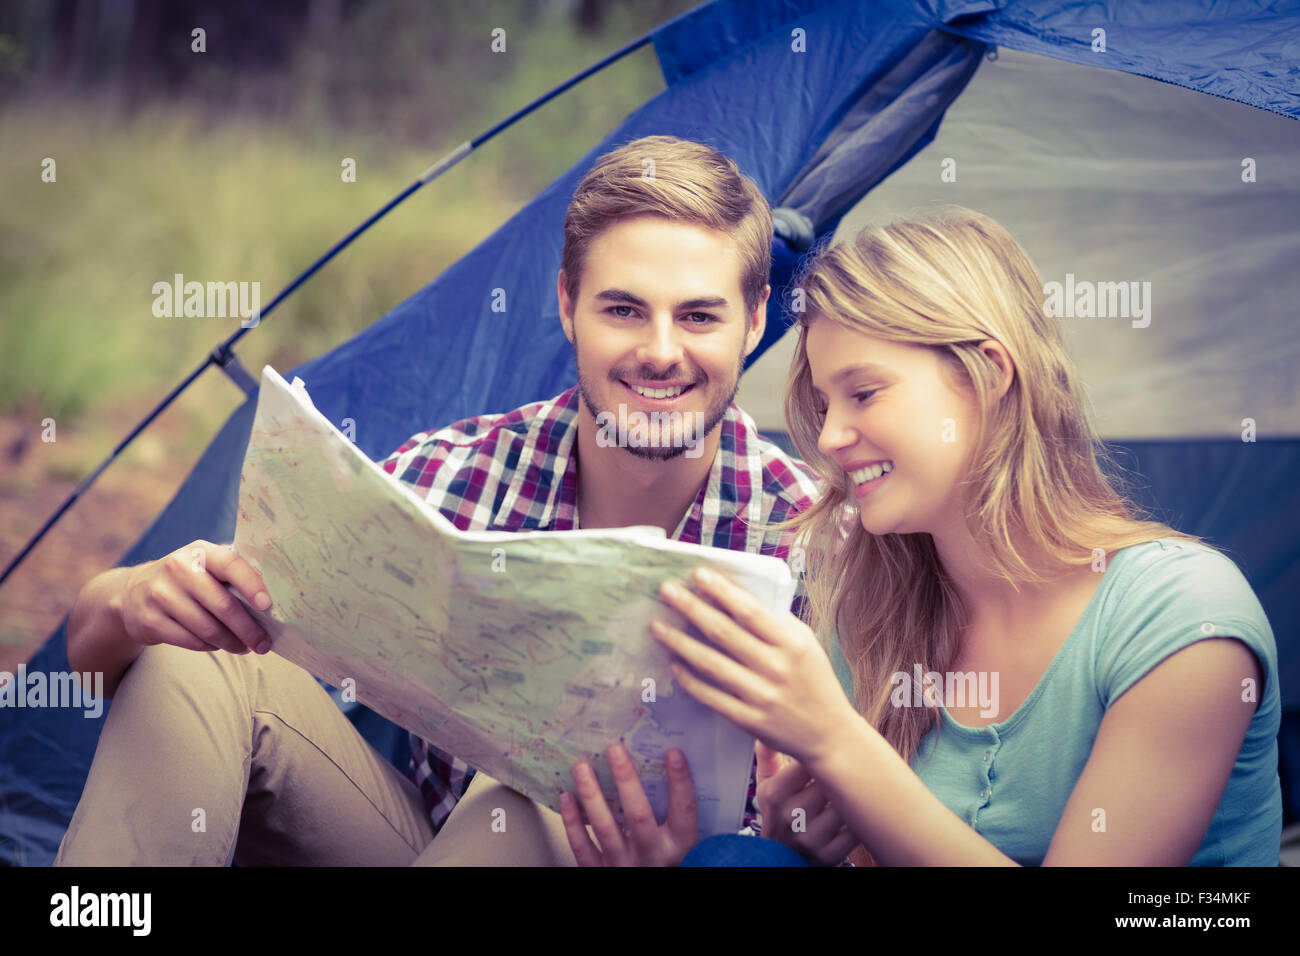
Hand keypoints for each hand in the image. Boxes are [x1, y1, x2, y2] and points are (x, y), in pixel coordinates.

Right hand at [117, 540, 272, 654]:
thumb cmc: (187, 581)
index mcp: (199, 551)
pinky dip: (210, 647)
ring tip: (245, 647)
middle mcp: (178, 568)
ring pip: (207, 628)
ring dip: (232, 643)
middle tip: (264, 644)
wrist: (132, 594)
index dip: (252, 585)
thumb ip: (235, 574)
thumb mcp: (205, 566)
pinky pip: (190, 641)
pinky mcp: (149, 620)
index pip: (231, 564)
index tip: (267, 606)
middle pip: (222, 605)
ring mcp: (160, 594)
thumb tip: (277, 599)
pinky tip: (218, 645)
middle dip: (248, 629)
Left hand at [559, 743, 697, 865]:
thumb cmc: (664, 858)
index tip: (672, 752)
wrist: (649, 892)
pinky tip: (566, 797)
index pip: (684, 811)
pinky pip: (582, 847)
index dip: (680, 782)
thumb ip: (673, 810)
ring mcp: (624, 864)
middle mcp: (652, 855)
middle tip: (614, 748)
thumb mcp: (678, 839)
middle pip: (638, 815)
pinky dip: (572, 821)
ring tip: (582, 767)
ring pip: (605, 828)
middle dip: (626, 780)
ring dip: (592, 795)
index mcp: (678, 845)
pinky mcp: (600, 871)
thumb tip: (663, 761)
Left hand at [652, 566, 860, 766]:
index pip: (750, 611)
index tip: (697, 574)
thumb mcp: (806, 644)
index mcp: (792, 643)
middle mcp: (776, 668)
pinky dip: (690, 680)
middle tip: (666, 590)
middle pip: (724, 633)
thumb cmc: (815, 681)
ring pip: (711, 664)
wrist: (829, 734)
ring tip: (657, 626)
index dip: (721, 591)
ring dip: (680, 643)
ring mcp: (761, 696)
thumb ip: (776, 622)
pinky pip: (711, 697)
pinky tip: (673, 664)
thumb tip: (736, 597)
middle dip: (691, 608)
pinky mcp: (749, 720)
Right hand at [755, 741, 857, 865]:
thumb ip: (767, 755)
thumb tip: (767, 727)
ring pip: (845, 806)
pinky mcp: (829, 856)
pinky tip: (856, 811)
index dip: (824, 755)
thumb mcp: (766, 786)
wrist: (780, 857)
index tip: (833, 748)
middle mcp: (789, 816)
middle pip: (829, 783)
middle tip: (852, 763)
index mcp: (774, 793)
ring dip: (853, 795)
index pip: (807, 763)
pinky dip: (861, 819)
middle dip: (841, 774)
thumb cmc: (779, 815)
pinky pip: (856, 831)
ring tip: (854, 786)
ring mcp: (809, 839)